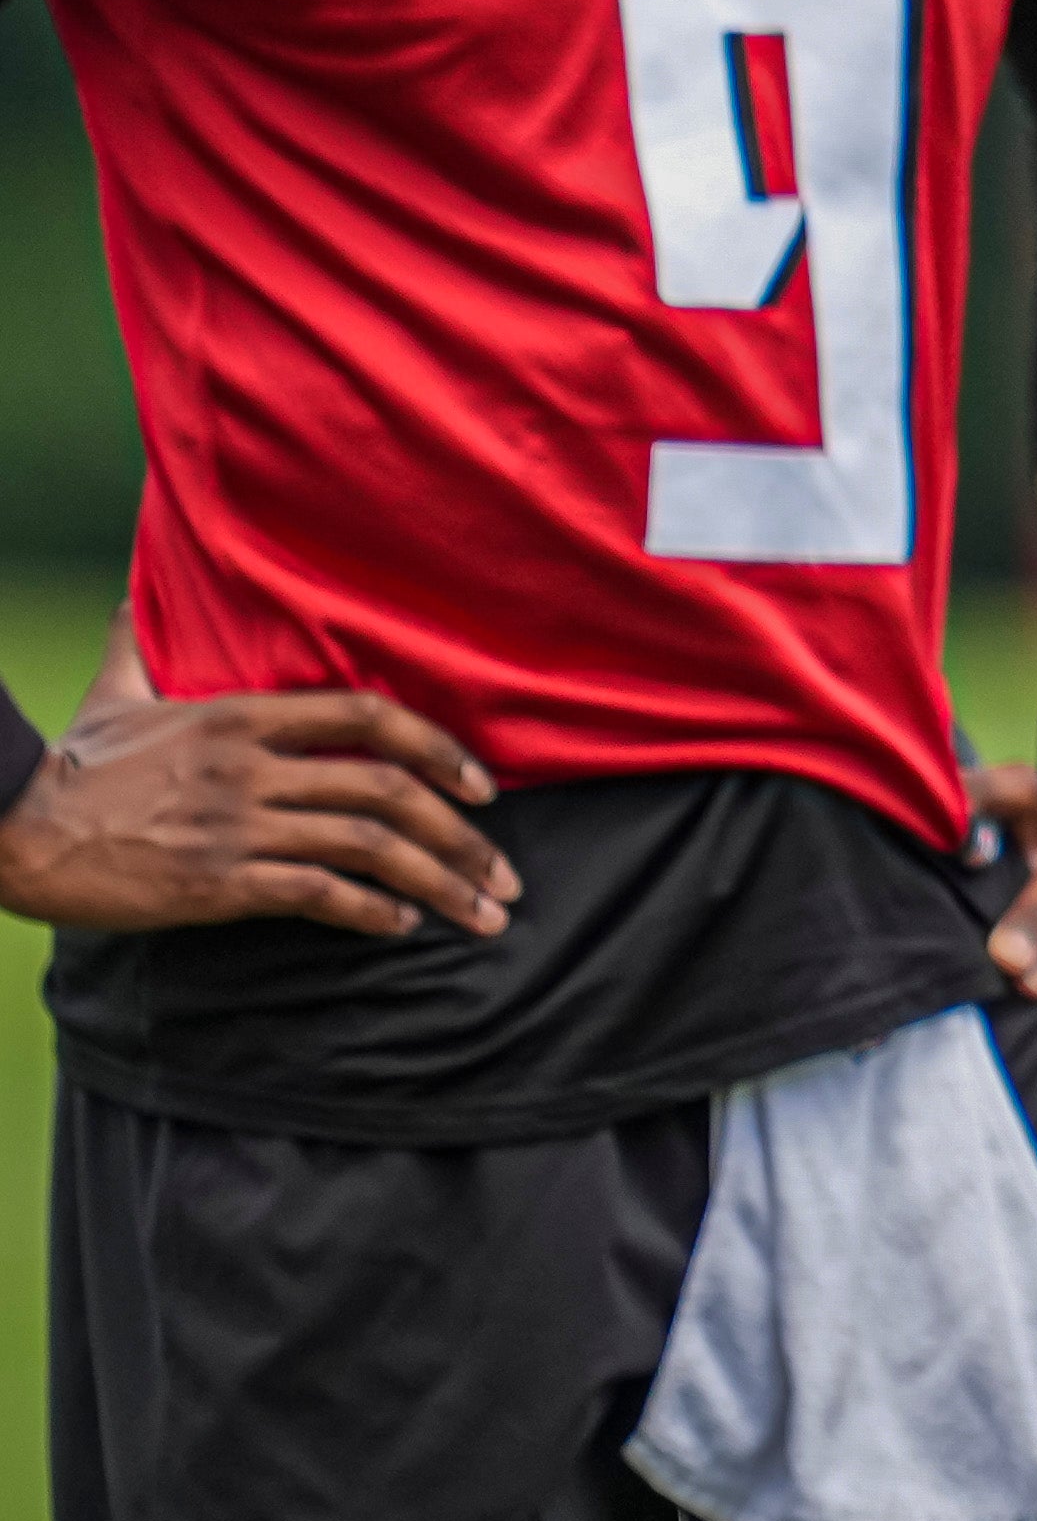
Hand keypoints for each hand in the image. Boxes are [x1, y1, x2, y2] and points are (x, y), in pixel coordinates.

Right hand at [0, 686, 514, 937]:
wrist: (13, 827)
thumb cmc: (69, 763)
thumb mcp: (115, 693)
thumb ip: (140, 644)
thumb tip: (133, 594)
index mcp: (243, 715)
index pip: (369, 717)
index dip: (440, 748)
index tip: (484, 786)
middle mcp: (253, 767)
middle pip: (388, 788)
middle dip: (462, 835)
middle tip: (504, 873)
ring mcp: (236, 825)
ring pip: (367, 846)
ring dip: (437, 882)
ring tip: (481, 914)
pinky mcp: (214, 882)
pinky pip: (315, 893)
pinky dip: (369, 912)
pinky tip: (400, 926)